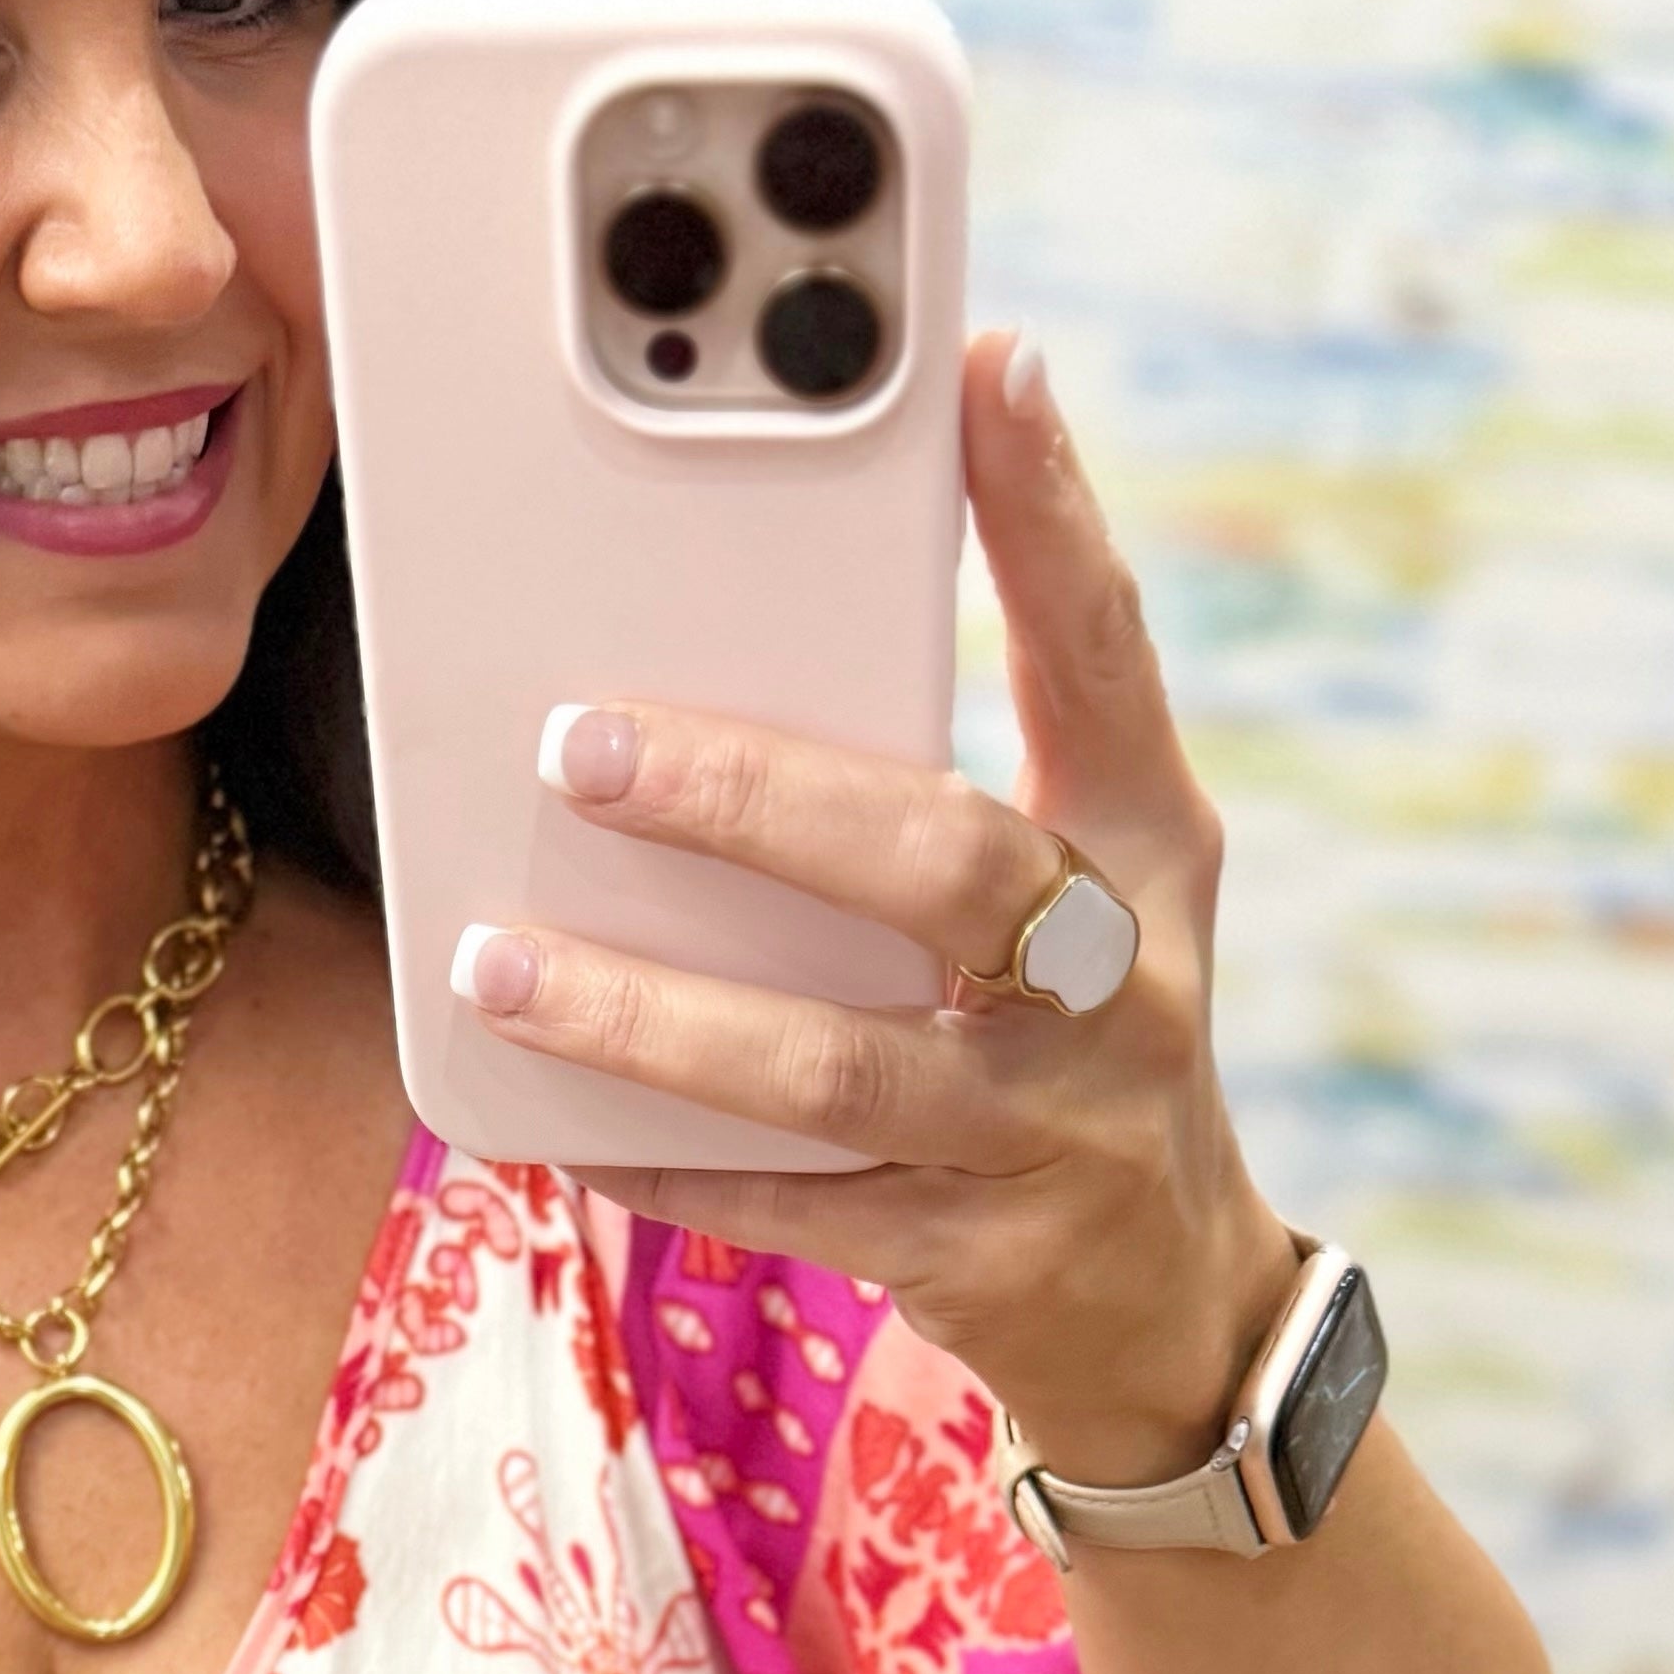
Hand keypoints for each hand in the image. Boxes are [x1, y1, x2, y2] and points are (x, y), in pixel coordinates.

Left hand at [450, 328, 1301, 1490]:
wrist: (1173, 1306)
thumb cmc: (1075, 1047)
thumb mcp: (1075, 898)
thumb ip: (946, 783)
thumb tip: (720, 665)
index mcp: (1149, 847)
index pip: (1103, 656)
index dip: (1052, 513)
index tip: (982, 366)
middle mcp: (1122, 982)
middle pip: (942, 863)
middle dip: (754, 800)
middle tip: (580, 744)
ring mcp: (1051, 1131)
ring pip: (832, 1062)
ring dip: (651, 1013)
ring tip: (501, 963)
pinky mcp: (977, 1260)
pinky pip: (790, 1207)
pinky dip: (665, 1164)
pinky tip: (555, 1125)